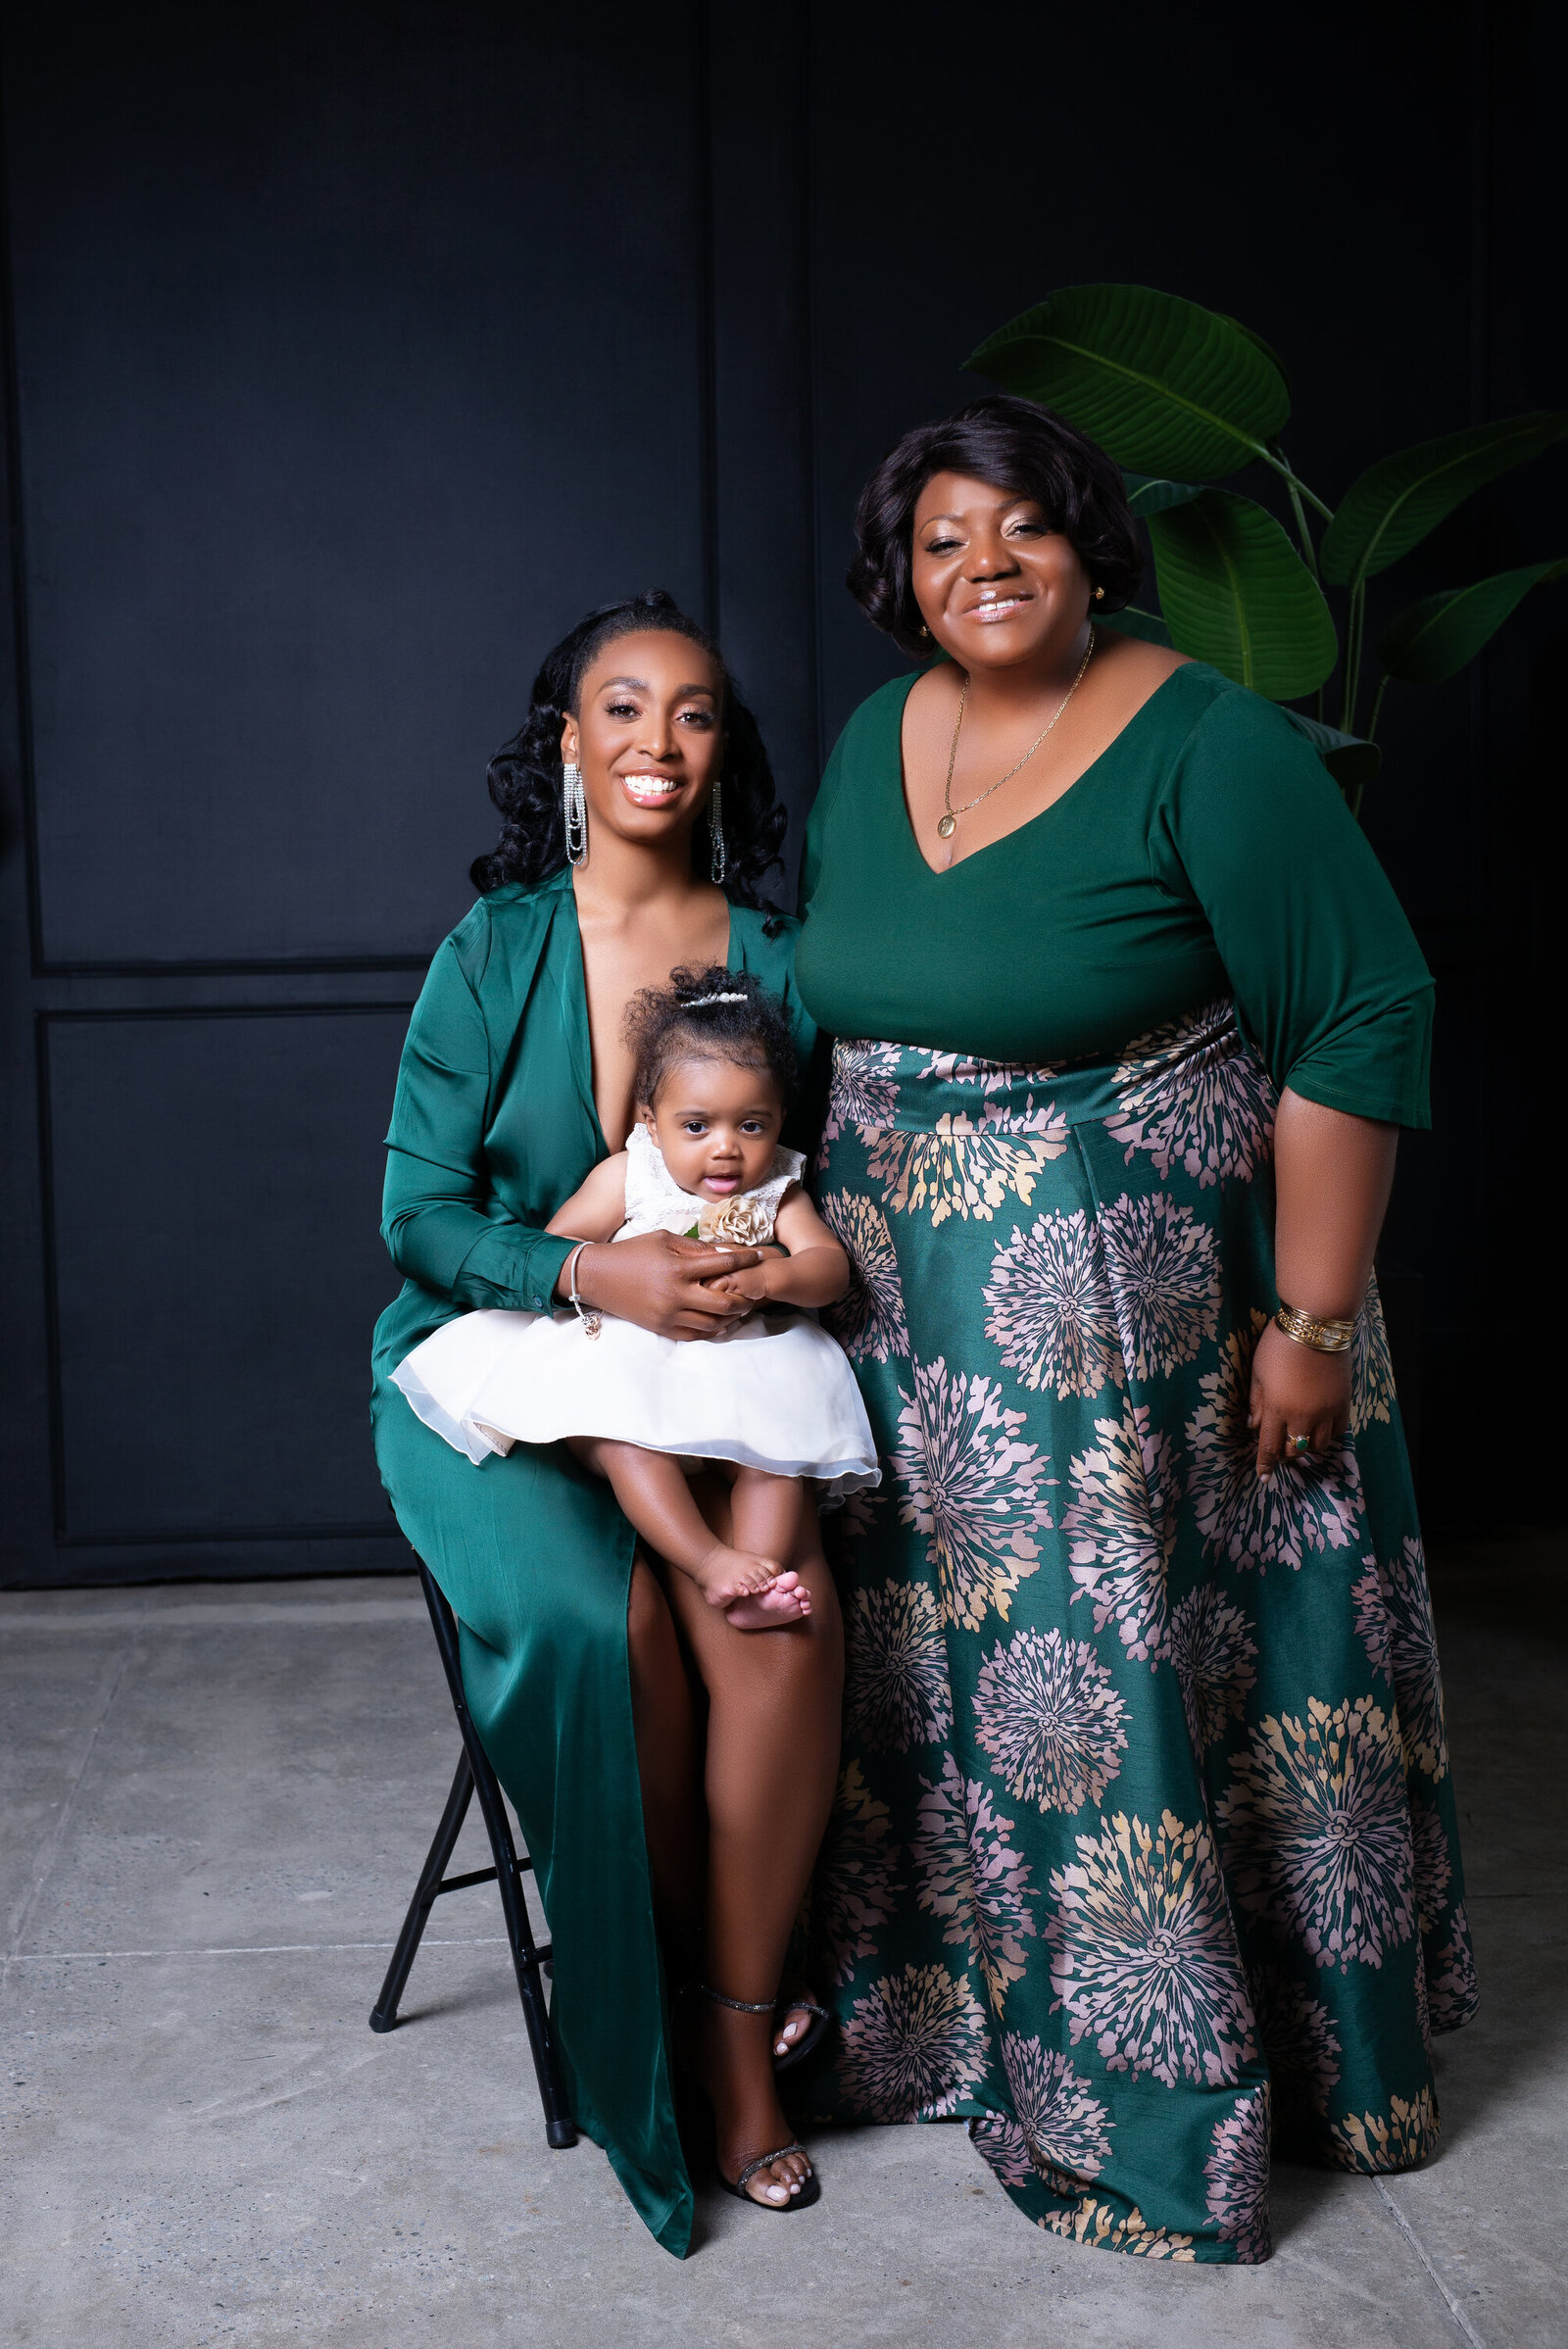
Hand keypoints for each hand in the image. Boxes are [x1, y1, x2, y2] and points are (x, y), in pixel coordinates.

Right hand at [565, 1232, 763, 1340]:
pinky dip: (712, 1330)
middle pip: (725, 1302)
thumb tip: (726, 1253)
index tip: (762, 1256)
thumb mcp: (664, 1239)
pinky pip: (695, 1335)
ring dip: (732, 1317)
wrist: (598, 1276)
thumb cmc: (632, 1252)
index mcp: (678, 1268)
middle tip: (754, 1291)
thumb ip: (696, 1247)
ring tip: (741, 1308)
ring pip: (713, 1323)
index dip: (748, 1260)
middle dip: (745, 1297)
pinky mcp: (661, 1328)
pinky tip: (720, 1322)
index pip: (724, 1265)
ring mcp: (669, 1315)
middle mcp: (676, 1294)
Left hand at [1247, 1319, 1350, 1476]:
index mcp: (1278, 1409)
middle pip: (1295, 1449)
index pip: (1270, 1447)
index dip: (1266, 1464)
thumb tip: (1252, 1426)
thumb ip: (1256, 1403)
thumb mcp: (1258, 1373)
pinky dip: (1327, 1435)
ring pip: (1318, 1445)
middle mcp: (1304, 1416)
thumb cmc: (1278, 1345)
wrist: (1316, 1326)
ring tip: (1299, 1439)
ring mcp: (1327, 1411)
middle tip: (1278, 1451)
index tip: (1263, 1478)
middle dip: (1284, 1454)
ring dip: (1306, 1446)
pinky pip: (1338, 1431)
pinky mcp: (1343, 1402)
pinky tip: (1320, 1429)